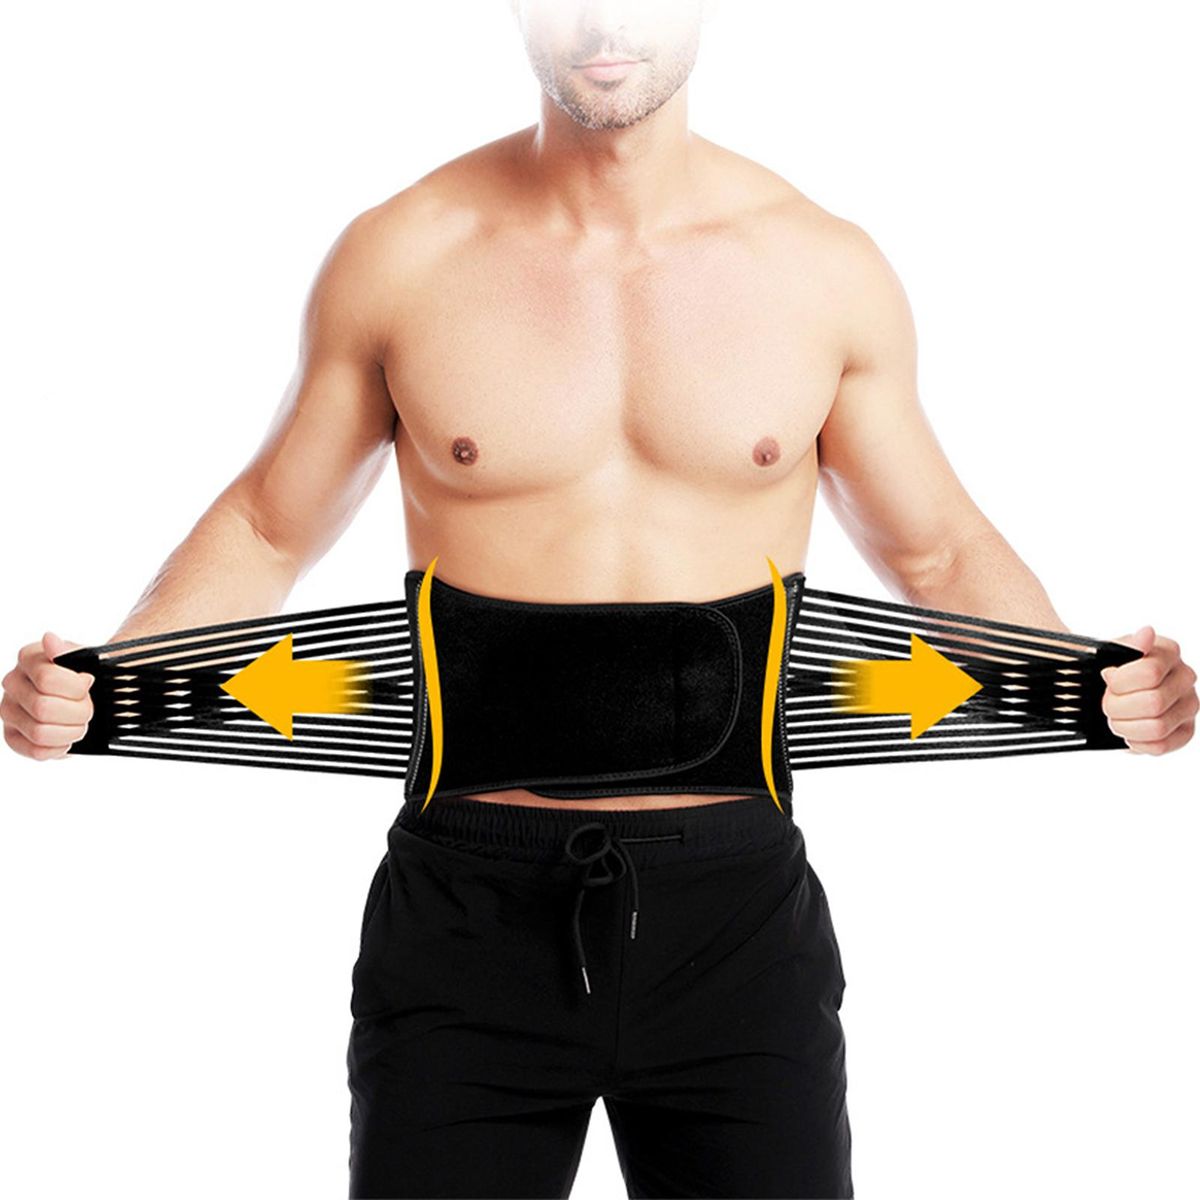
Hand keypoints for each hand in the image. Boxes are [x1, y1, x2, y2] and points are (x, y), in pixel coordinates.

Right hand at [1, 632, 95, 760]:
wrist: (91, 696)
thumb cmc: (86, 676)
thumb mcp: (87, 659)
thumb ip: (69, 652)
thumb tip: (50, 639)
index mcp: (28, 657)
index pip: (48, 680)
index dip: (77, 688)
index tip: (88, 684)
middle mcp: (12, 682)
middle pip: (43, 708)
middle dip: (77, 712)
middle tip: (87, 708)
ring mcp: (9, 710)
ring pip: (40, 732)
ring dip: (71, 731)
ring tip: (79, 722)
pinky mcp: (12, 736)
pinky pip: (36, 751)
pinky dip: (60, 746)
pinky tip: (67, 735)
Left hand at [1101, 626, 1196, 755]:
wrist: (1104, 691)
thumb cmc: (1108, 670)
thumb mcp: (1108, 653)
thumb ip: (1126, 646)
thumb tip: (1146, 633)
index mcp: (1168, 652)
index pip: (1149, 673)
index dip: (1119, 683)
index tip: (1107, 679)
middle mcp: (1185, 677)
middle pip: (1153, 703)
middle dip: (1118, 707)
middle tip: (1107, 703)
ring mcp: (1189, 705)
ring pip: (1157, 727)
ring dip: (1125, 726)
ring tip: (1116, 717)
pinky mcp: (1185, 731)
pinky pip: (1161, 746)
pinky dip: (1136, 742)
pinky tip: (1128, 731)